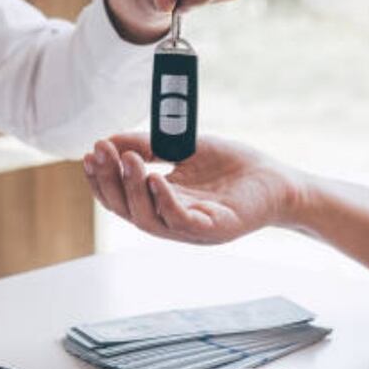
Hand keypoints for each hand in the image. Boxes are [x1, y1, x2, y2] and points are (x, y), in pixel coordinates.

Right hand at [82, 133, 295, 243]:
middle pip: (126, 210)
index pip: (120, 198)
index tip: (90, 152)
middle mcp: (170, 221)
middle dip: (109, 181)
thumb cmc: (233, 168)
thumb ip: (149, 145)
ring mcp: (191, 229)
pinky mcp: (214, 229)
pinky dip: (165, 200)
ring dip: (133, 189)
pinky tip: (156, 177)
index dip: (101, 179)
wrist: (277, 180)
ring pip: (148, 219)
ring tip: (128, 159)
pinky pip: (181, 221)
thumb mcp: (184, 148)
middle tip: (102, 152)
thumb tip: (110, 139)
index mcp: (160, 204)